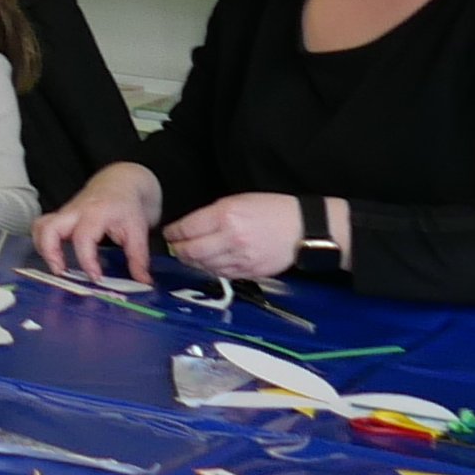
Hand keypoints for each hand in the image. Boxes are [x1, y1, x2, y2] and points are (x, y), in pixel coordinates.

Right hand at [32, 164, 161, 282]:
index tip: (96, 278)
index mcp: (96, 212)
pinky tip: (55, 257)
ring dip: (43, 248)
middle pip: (49, 228)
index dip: (87, 261)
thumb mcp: (138, 231)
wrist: (120, 182)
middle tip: (62, 272)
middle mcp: (75, 211)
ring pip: (40, 227)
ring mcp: (65, 213)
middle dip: (50, 253)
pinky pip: (42, 228)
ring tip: (57, 267)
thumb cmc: (127, 205)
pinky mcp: (60, 217)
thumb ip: (138, 258)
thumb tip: (143, 282)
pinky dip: (43, 243)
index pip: (83, 238)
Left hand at [165, 191, 310, 280]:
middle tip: (174, 247)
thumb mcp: (239, 201)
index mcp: (226, 215)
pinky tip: (208, 263)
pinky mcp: (250, 272)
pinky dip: (210, 269)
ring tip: (189, 255)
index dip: (173, 232)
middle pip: (190, 251)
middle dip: (177, 250)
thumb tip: (190, 227)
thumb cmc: (273, 210)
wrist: (305, 228)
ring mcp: (240, 258)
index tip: (169, 233)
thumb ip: (213, 214)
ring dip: (192, 261)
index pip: (187, 228)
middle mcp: (231, 238)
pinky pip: (221, 274)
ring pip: (203, 265)